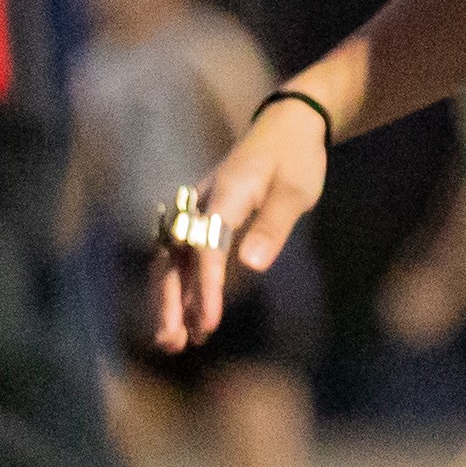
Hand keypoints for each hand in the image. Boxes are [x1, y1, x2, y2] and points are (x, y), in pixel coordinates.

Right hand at [148, 94, 333, 347]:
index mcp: (225, 193)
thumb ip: (273, 227)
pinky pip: (181, 255)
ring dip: (169, 299)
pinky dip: (180, 286)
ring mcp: (197, 208)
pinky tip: (186, 318)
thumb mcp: (296, 190)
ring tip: (174, 342)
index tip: (211, 322)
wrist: (287, 124)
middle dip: (170, 300)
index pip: (207, 245)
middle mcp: (201, 201)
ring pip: (171, 258)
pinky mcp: (200, 217)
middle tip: (173, 341)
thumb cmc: (296, 158)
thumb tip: (252, 264)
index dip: (206, 286)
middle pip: (174, 255)